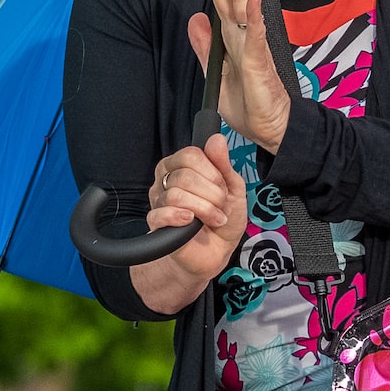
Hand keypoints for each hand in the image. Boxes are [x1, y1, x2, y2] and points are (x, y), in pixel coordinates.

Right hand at [144, 134, 247, 283]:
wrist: (217, 251)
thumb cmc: (222, 218)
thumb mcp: (233, 188)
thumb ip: (224, 164)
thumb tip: (217, 139)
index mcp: (182, 166)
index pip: (190, 154)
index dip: (212, 172)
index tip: (223, 187)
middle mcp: (166, 180)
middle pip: (185, 176)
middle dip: (212, 194)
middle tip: (221, 206)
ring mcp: (159, 201)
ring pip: (176, 195)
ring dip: (204, 209)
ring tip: (214, 219)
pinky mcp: (156, 223)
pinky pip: (162, 213)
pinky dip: (182, 218)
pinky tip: (193, 223)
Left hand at [188, 0, 292, 152]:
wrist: (273, 129)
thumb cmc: (249, 103)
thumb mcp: (217, 74)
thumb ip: (206, 47)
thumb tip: (196, 18)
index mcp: (231, 38)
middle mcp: (242, 36)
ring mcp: (253, 46)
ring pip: (242, 8)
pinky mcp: (260, 63)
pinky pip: (255, 37)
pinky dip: (254, 17)